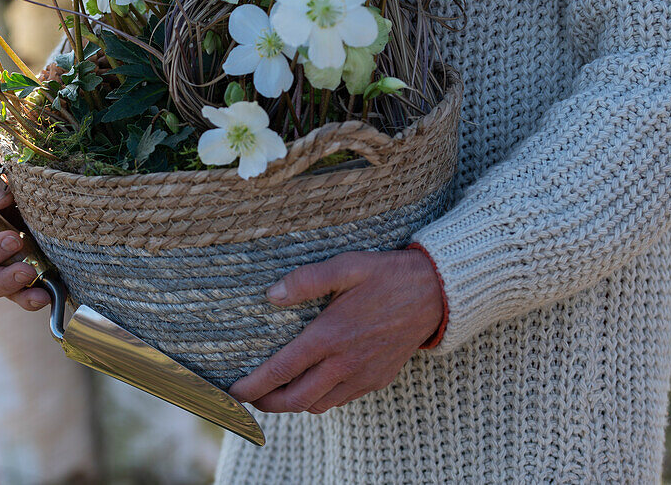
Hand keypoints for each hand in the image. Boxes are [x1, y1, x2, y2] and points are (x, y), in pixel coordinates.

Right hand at [0, 175, 51, 311]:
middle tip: (26, 269)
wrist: (25, 207)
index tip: (12, 239)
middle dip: (3, 276)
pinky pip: (19, 298)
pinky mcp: (13, 286)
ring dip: (18, 292)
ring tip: (39, 291)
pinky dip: (32, 300)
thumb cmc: (2, 196)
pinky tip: (45, 297)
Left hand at [228, 249, 442, 414]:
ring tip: (277, 390)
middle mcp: (345, 363)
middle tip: (249, 397)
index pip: (281, 371)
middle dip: (267, 403)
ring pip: (318, 405)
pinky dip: (320, 399)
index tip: (232, 391)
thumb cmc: (387, 275)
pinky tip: (313, 383)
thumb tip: (271, 294)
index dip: (253, 385)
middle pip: (296, 399)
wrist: (437, 293)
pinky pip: (341, 400)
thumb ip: (307, 280)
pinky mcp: (378, 379)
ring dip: (293, 403)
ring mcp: (363, 375)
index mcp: (331, 336)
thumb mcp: (346, 265)